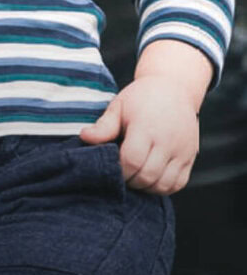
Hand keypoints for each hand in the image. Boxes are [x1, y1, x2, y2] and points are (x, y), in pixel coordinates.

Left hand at [79, 40, 211, 192]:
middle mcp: (167, 141)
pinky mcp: (191, 157)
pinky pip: (178, 184)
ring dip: (145, 187)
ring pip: (163, 184)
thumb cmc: (142, 97)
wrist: (175, 87)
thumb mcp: (119, 106)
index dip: (119, 170)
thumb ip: (104, 126)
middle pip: (147, 176)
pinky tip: (150, 178)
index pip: (131, 161)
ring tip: (134, 176)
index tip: (111, 166)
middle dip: (130, 181)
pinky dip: (163, 187)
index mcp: (146, 127)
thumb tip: (84, 138)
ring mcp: (182, 151)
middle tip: (121, 174)